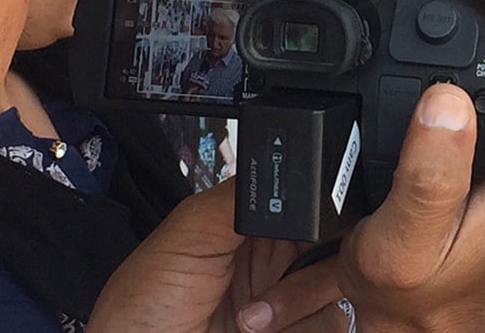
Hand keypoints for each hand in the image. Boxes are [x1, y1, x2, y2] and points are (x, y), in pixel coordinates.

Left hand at [87, 180, 347, 332]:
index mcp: (256, 224)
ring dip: (298, 303)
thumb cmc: (143, 310)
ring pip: (340, 283)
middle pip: (338, 239)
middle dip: (315, 261)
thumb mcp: (186, 234)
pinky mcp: (300, 331)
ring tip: (251, 320)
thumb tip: (284, 169)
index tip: (311, 227)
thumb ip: (239, 198)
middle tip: (276, 280)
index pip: (312, 200)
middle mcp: (279, 257)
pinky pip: (336, 322)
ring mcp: (292, 299)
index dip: (322, 209)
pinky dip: (303, 329)